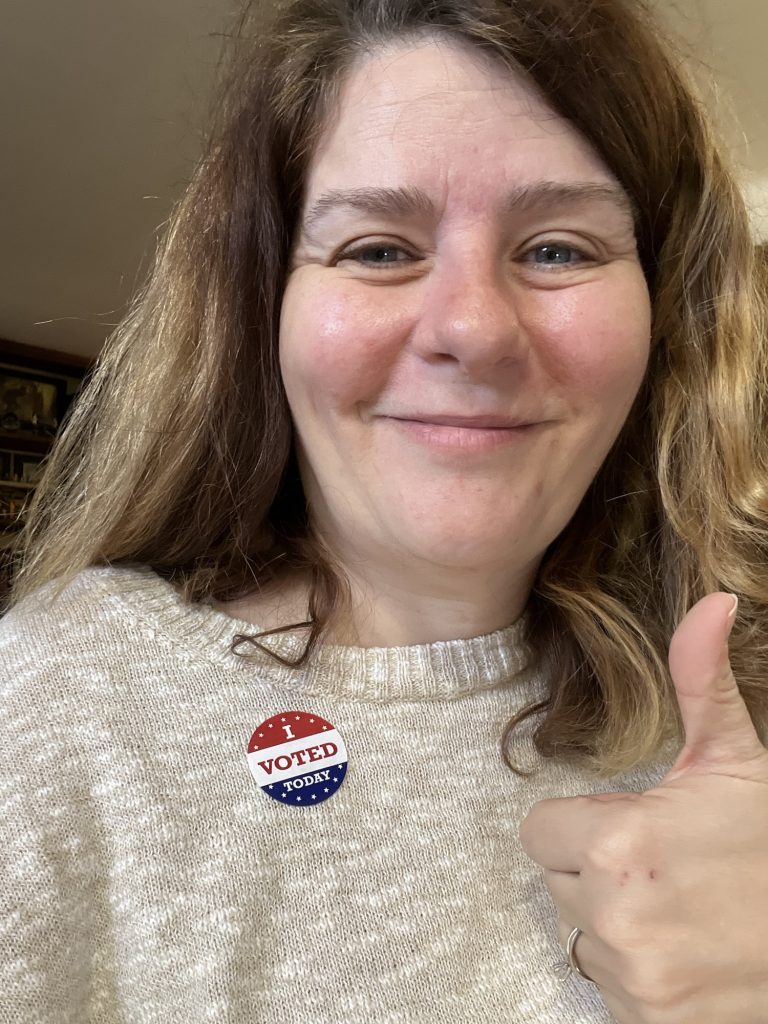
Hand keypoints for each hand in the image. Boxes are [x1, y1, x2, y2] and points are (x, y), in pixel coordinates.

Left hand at [519, 592, 767, 1022]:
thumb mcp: (734, 760)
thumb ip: (701, 681)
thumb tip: (714, 600)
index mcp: (621, 842)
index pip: (538, 831)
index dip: (581, 826)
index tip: (629, 826)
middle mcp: (615, 915)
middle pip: (557, 882)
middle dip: (597, 870)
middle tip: (664, 867)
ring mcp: (633, 978)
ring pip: (580, 936)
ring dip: (615, 923)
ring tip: (679, 910)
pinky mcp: (648, 1022)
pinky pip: (605, 986)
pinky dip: (636, 974)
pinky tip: (685, 952)